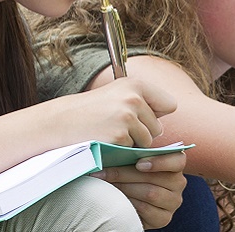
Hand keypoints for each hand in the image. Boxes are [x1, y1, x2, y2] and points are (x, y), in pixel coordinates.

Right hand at [33, 76, 176, 146]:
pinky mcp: (119, 136)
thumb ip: (145, 100)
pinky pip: (132, 151)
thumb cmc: (92, 111)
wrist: (60, 122)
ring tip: (109, 133)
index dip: (156, 115)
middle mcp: (134, 97)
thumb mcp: (118, 94)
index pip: (170, 105)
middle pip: (158, 128)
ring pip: (147, 141)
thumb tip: (173, 108)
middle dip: (142, 132)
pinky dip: (121, 151)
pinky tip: (105, 141)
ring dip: (131, 143)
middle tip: (116, 126)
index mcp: (137, 84)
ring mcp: (127, 117)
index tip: (139, 116)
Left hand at [92, 153, 187, 228]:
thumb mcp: (134, 162)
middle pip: (155, 178)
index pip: (177, 160)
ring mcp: (173, 202)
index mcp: (174, 166)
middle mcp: (178, 184)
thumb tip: (113, 149)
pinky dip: (130, 203)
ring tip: (108, 185)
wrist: (131, 202)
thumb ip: (132, 153)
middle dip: (126, 174)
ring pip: (150, 193)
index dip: (159, 161)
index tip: (138, 163)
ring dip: (125, 188)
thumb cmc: (132, 176)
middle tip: (104, 172)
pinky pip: (146, 210)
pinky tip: (118, 199)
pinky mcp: (164, 218)